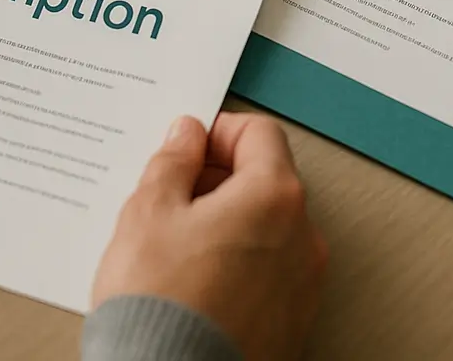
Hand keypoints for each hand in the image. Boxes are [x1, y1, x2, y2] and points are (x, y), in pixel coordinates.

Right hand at [92, 113, 326, 360]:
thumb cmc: (161, 304)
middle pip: (267, 180)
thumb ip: (173, 162)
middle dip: (220, 181)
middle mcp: (303, 236)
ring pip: (269, 229)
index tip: (188, 150)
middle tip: (173, 200)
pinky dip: (240, 265)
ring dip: (230, 225)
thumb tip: (187, 137)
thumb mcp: (148, 213)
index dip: (218, 133)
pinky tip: (198, 284)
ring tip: (180, 249)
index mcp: (273, 196)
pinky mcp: (294, 320)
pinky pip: (270, 272)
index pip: (259, 133)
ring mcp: (304, 282)